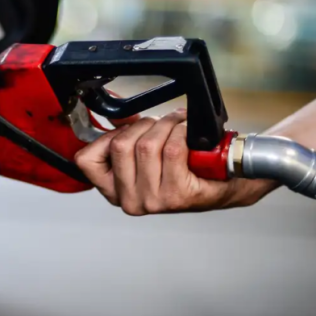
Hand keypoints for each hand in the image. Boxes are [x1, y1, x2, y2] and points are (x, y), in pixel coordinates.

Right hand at [74, 109, 277, 214]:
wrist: (229, 180)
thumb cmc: (188, 165)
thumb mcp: (146, 151)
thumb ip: (124, 134)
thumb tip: (113, 113)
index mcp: (114, 191)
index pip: (86, 159)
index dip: (106, 137)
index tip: (125, 130)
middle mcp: (130, 201)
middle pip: (120, 145)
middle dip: (142, 125)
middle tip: (160, 125)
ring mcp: (153, 201)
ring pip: (147, 145)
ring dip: (166, 125)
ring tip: (178, 126)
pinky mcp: (177, 195)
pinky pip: (172, 148)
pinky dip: (182, 132)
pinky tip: (189, 135)